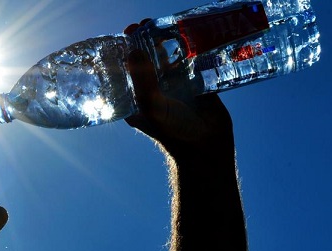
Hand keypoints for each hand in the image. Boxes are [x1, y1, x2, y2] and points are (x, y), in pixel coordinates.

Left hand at [123, 22, 232, 156]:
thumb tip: (131, 49)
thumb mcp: (151, 105)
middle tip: (144, 24)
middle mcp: (154, 91)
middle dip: (145, 41)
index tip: (126, 33)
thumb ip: (142, 79)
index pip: (126, 70)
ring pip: (168, 58)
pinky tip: (189, 34)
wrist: (206, 145)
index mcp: (136, 98)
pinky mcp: (195, 83)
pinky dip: (190, 48)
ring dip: (166, 41)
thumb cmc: (172, 131)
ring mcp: (175, 86)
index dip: (125, 51)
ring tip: (165, 24)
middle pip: (147, 60)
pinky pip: (191, 61)